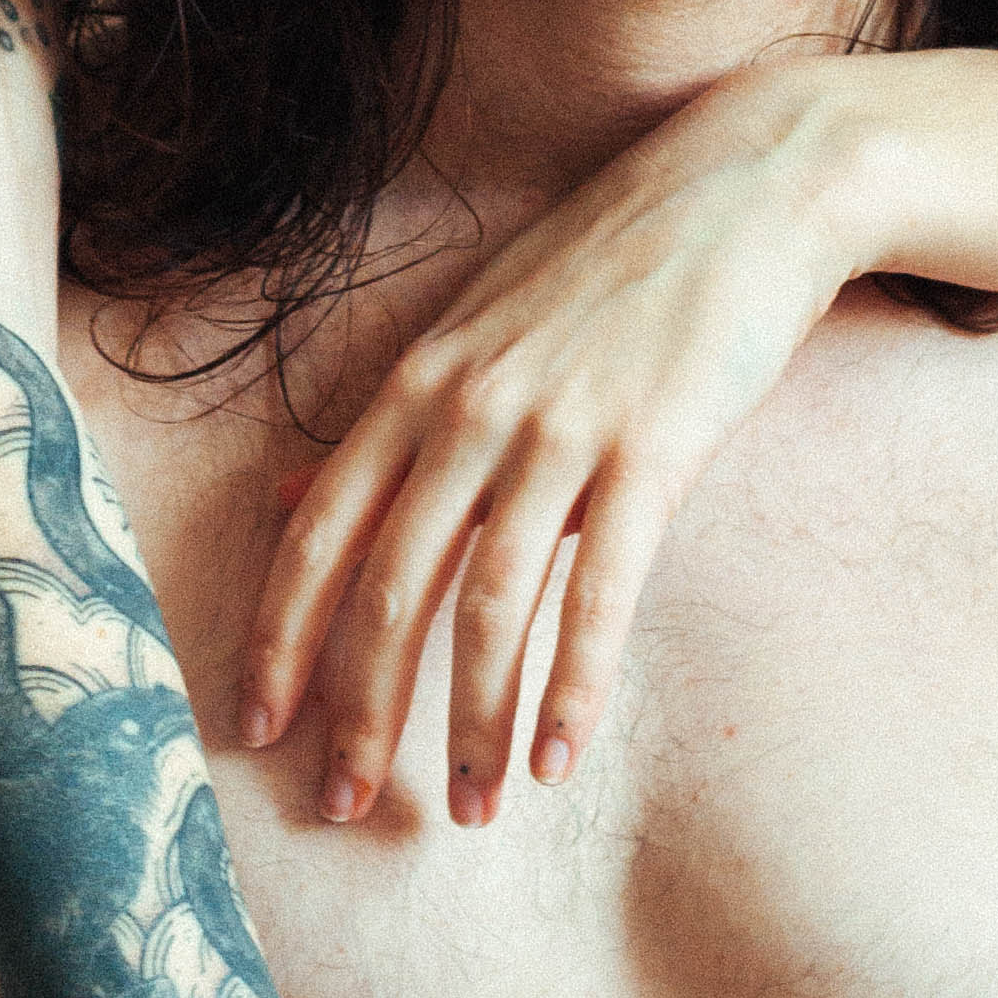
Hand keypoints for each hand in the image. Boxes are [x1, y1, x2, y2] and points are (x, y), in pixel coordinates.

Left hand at [238, 60, 872, 823]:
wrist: (741, 188)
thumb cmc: (607, 263)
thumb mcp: (476, 325)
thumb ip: (393, 421)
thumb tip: (295, 491)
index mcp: (417, 384)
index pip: (319, 533)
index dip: (280, 638)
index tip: (256, 728)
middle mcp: (469, 410)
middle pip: (389, 590)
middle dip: (362, 714)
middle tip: (352, 810)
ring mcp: (558, 431)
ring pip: (489, 609)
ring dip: (472, 725)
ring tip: (473, 809)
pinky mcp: (651, 452)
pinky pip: (598, 594)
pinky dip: (575, 687)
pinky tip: (564, 757)